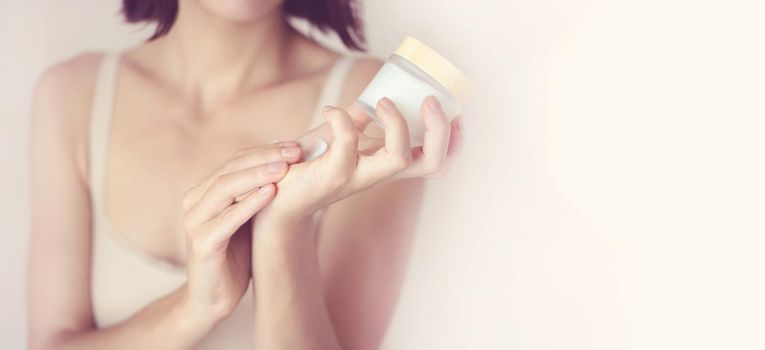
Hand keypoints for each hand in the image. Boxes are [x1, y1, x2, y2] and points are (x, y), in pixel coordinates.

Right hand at [179, 142, 301, 321]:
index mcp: (205, 192)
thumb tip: (292, 164)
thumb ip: (259, 192)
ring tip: (285, 168)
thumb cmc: (236, 256)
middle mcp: (195, 202)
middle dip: (265, 158)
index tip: (296, 146)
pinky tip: (270, 194)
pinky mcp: (200, 245)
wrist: (213, 299)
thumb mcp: (249, 218)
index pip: (235, 161)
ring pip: (225, 188)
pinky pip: (225, 220)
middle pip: (230, 169)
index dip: (265, 151)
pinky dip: (248, 204)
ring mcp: (194, 223)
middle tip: (295, 152)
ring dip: (257, 175)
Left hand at [255, 96, 462, 228]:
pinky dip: (342, 119)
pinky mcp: (332, 175)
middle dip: (439, 130)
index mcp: (385, 165)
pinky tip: (330, 111)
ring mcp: (357, 177)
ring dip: (396, 123)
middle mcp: (378, 175)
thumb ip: (359, 124)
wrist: (274, 197)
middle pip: (432, 163)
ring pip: (398, 158)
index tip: (451, 111)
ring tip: (380, 102)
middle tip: (428, 100)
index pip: (434, 160)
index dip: (451, 138)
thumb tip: (372, 100)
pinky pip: (348, 144)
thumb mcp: (339, 139)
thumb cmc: (308, 165)